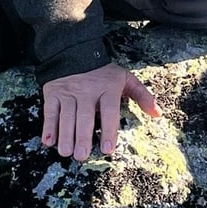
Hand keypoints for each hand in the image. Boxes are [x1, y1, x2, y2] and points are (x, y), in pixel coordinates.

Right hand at [41, 64, 160, 161]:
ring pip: (66, 116)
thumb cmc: (104, 72)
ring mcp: (69, 92)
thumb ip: (142, 96)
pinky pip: (50, 111)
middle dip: (82, 137)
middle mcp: (87, 91)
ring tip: (66, 152)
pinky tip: (49, 141)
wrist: (75, 51)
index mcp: (107, 88)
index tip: (108, 148)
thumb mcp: (125, 78)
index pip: (109, 110)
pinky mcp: (53, 93)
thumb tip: (157, 114)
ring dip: (65, 135)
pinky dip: (49, 126)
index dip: (109, 130)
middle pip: (85, 116)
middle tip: (82, 156)